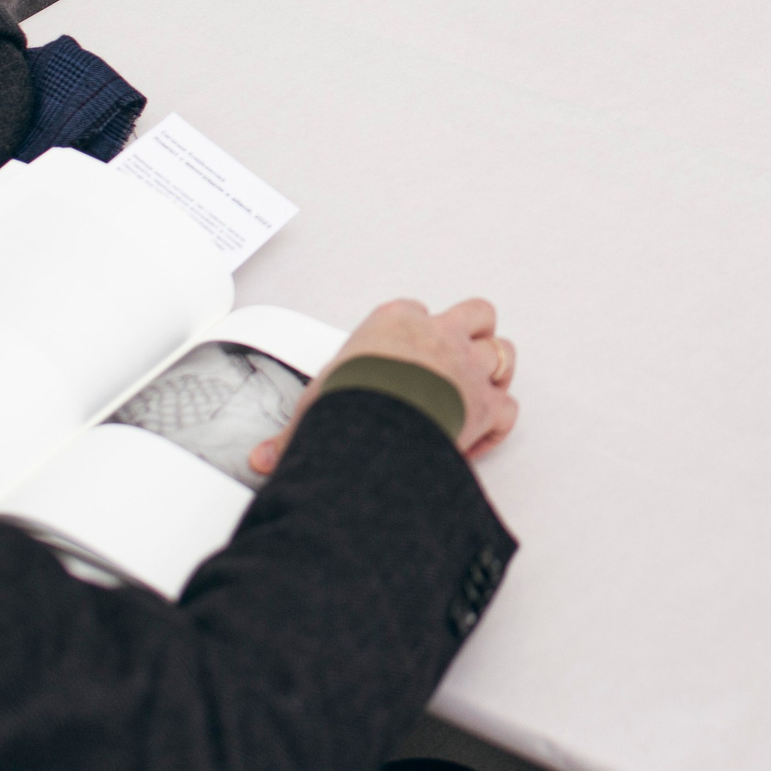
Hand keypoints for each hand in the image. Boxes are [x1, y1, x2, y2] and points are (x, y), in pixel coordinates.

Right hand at [250, 297, 518, 474]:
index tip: (403, 358)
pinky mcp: (485, 404)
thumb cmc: (348, 399)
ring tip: (479, 387)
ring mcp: (467, 367)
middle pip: (476, 315)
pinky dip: (499, 424)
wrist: (381, 417)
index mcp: (396, 322)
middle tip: (459, 356)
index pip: (412, 311)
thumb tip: (262, 459)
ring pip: (502, 351)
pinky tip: (482, 436)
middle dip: (473, 334)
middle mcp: (438, 337)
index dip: (414, 333)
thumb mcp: (313, 405)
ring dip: (495, 370)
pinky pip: (507, 409)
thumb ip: (294, 432)